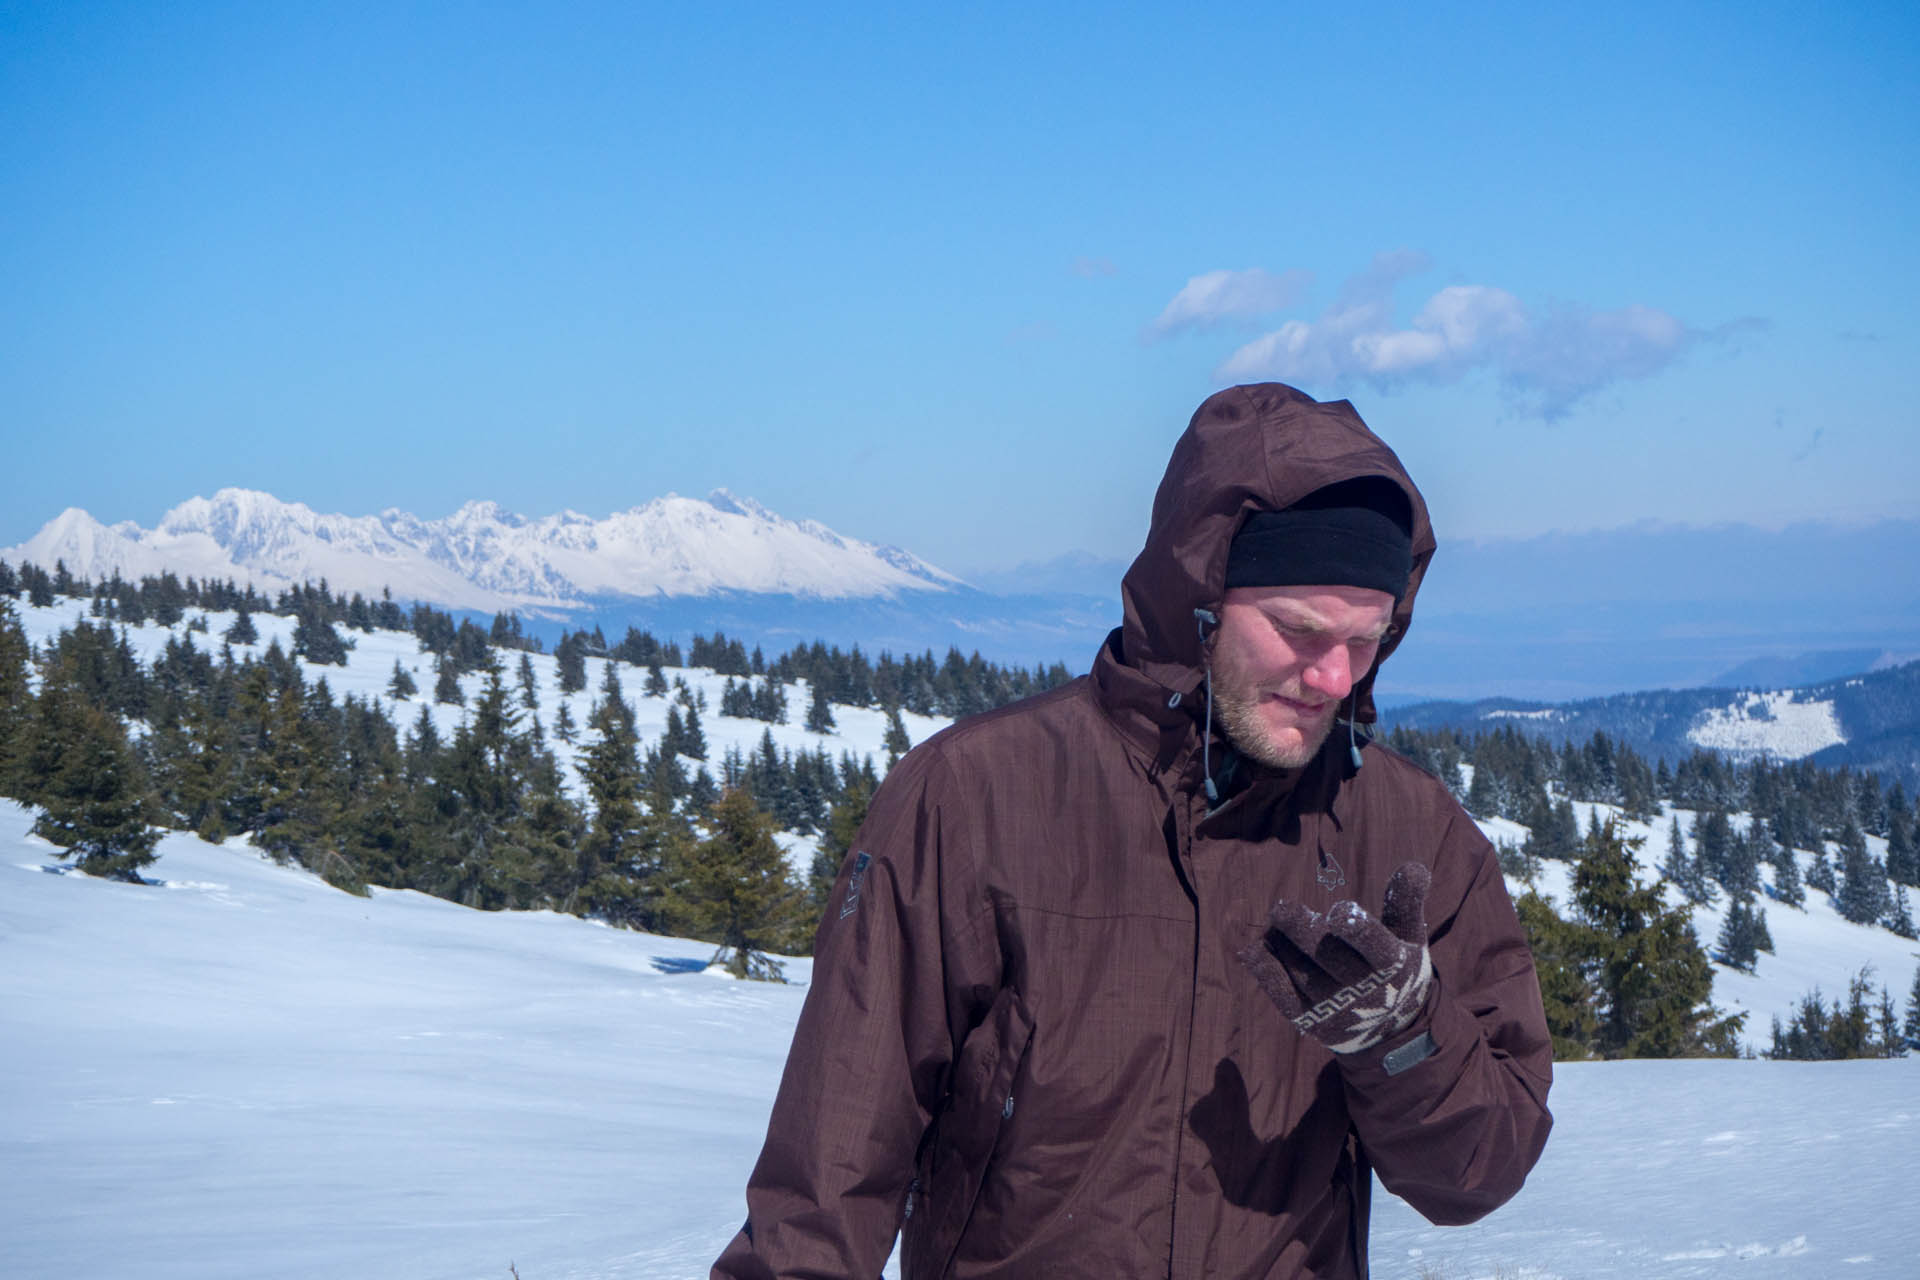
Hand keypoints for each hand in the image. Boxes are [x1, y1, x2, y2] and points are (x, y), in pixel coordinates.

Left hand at [1238, 861, 1432, 1054]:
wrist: (1389, 1028)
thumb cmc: (1396, 966)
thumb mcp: (1408, 935)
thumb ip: (1405, 901)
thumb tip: (1415, 866)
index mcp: (1392, 963)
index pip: (1375, 946)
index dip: (1357, 931)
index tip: (1339, 911)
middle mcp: (1364, 989)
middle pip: (1329, 958)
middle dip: (1303, 932)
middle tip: (1281, 908)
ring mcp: (1336, 1008)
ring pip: (1303, 974)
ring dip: (1282, 945)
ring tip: (1273, 923)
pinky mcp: (1311, 1021)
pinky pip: (1284, 996)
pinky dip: (1266, 972)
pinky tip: (1252, 950)